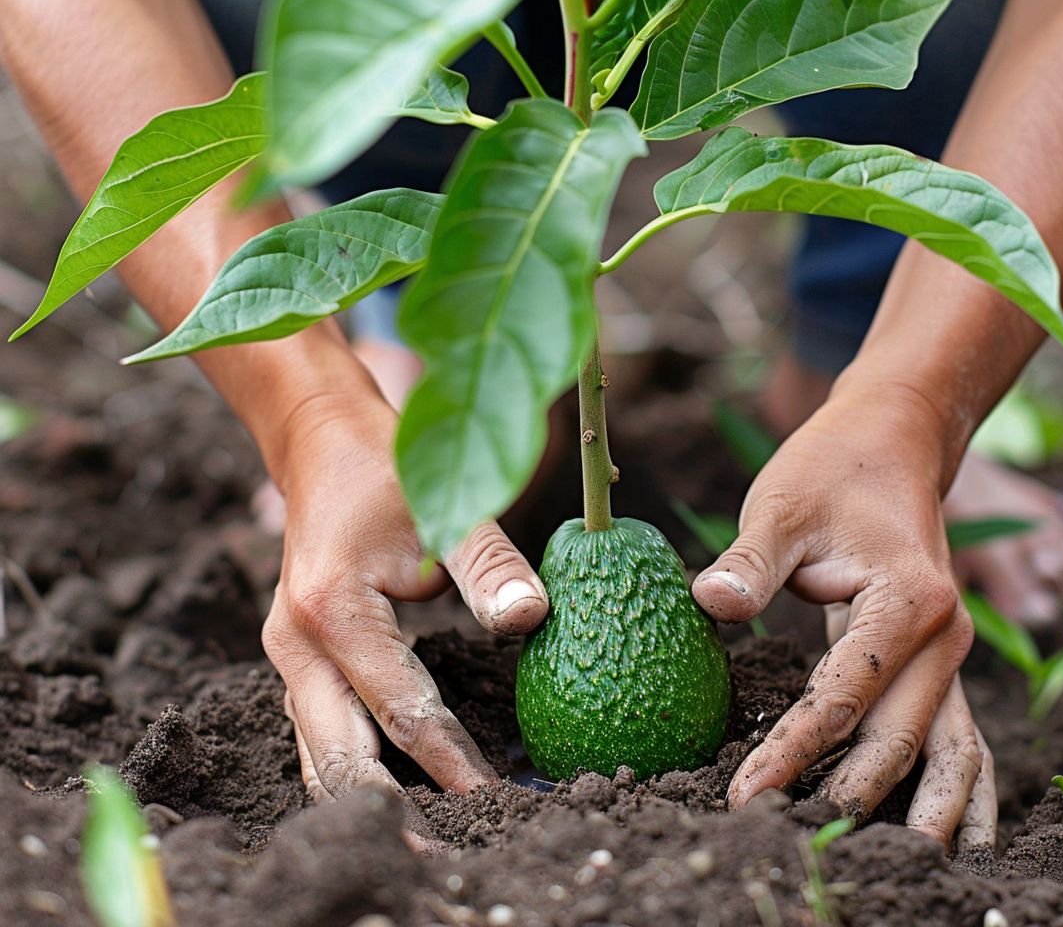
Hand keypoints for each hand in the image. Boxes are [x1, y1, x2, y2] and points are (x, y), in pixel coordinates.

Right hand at [260, 393, 547, 849]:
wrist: (324, 446)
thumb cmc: (389, 473)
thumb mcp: (447, 509)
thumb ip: (492, 569)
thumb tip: (534, 621)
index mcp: (332, 610)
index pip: (400, 707)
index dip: (449, 760)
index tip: (494, 801)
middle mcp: (294, 644)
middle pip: (337, 756)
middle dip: (391, 812)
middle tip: (445, 857)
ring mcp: (288, 658)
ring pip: (318, 755)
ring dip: (367, 802)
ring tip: (421, 845)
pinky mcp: (299, 662)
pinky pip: (320, 734)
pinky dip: (354, 771)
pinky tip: (392, 801)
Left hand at [692, 382, 990, 846]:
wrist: (894, 442)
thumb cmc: (829, 471)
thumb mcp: (779, 506)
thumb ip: (749, 563)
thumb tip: (711, 604)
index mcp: (909, 600)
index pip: (844, 695)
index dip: (793, 751)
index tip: (743, 797)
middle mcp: (947, 637)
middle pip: (902, 742)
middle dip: (847, 801)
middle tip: (785, 847)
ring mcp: (953, 657)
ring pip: (955, 759)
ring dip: (924, 819)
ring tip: (887, 877)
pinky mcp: (941, 666)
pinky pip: (960, 745)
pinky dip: (955, 797)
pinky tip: (951, 847)